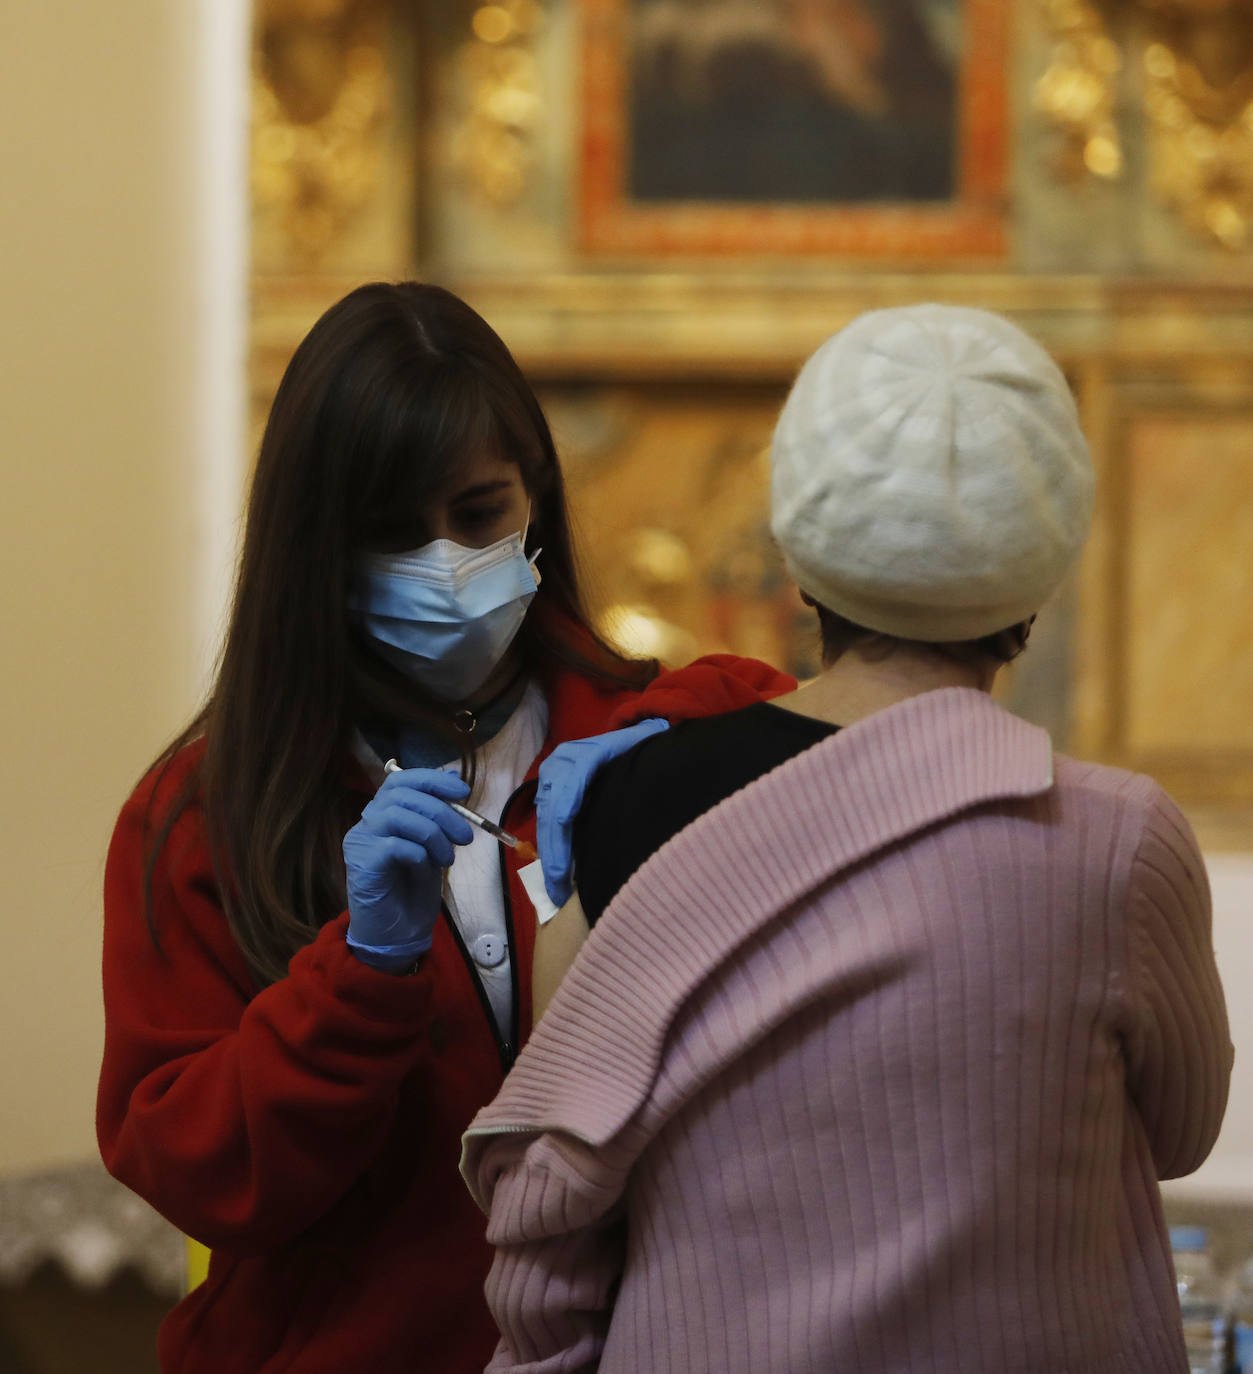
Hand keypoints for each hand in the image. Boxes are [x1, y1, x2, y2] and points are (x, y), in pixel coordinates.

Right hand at [344, 769, 473, 972]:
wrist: (395, 935)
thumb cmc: (412, 891)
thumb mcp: (432, 847)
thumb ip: (437, 818)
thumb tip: (455, 784)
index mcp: (382, 813)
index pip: (400, 780)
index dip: (432, 780)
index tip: (463, 792)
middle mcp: (366, 823)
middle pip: (402, 795)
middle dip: (442, 811)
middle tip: (465, 837)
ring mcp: (360, 842)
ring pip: (397, 815)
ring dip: (433, 834)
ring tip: (447, 859)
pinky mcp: (362, 863)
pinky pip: (393, 845)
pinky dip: (418, 853)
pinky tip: (426, 868)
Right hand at [535, 717, 668, 906]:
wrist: (615, 743)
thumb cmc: (634, 748)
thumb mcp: (643, 744)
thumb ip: (652, 745)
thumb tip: (662, 738)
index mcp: (586, 753)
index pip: (572, 786)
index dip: (567, 813)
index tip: (565, 837)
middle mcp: (562, 764)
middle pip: (554, 811)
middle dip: (554, 851)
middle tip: (559, 886)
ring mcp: (552, 779)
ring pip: (546, 821)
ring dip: (550, 856)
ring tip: (556, 890)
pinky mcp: (548, 793)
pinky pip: (545, 825)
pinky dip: (551, 850)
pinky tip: (556, 876)